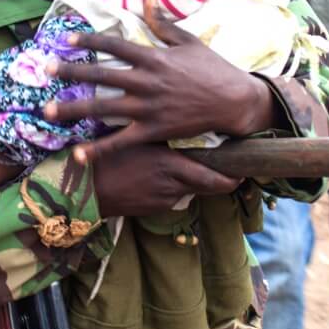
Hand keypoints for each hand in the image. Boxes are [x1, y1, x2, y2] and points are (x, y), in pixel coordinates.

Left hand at [43, 0, 282, 161]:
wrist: (234, 102)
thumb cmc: (213, 69)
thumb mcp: (189, 41)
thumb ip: (164, 23)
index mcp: (153, 57)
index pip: (114, 45)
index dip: (89, 40)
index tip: (67, 39)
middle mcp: (146, 81)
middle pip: (101, 75)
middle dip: (71, 71)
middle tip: (46, 69)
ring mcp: (148, 108)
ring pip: (103, 108)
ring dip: (73, 109)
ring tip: (48, 111)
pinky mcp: (153, 131)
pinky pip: (120, 142)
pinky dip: (98, 149)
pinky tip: (78, 154)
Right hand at [92, 142, 238, 216]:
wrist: (87, 189)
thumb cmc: (108, 156)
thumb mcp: (135, 136)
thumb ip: (158, 131)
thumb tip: (178, 119)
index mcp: (168, 163)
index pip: (210, 175)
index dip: (230, 177)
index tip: (242, 173)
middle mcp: (170, 184)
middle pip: (207, 187)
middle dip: (223, 183)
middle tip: (235, 177)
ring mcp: (162, 199)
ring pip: (189, 190)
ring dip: (193, 183)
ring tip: (192, 168)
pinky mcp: (153, 209)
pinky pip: (171, 198)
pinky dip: (173, 190)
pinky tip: (160, 180)